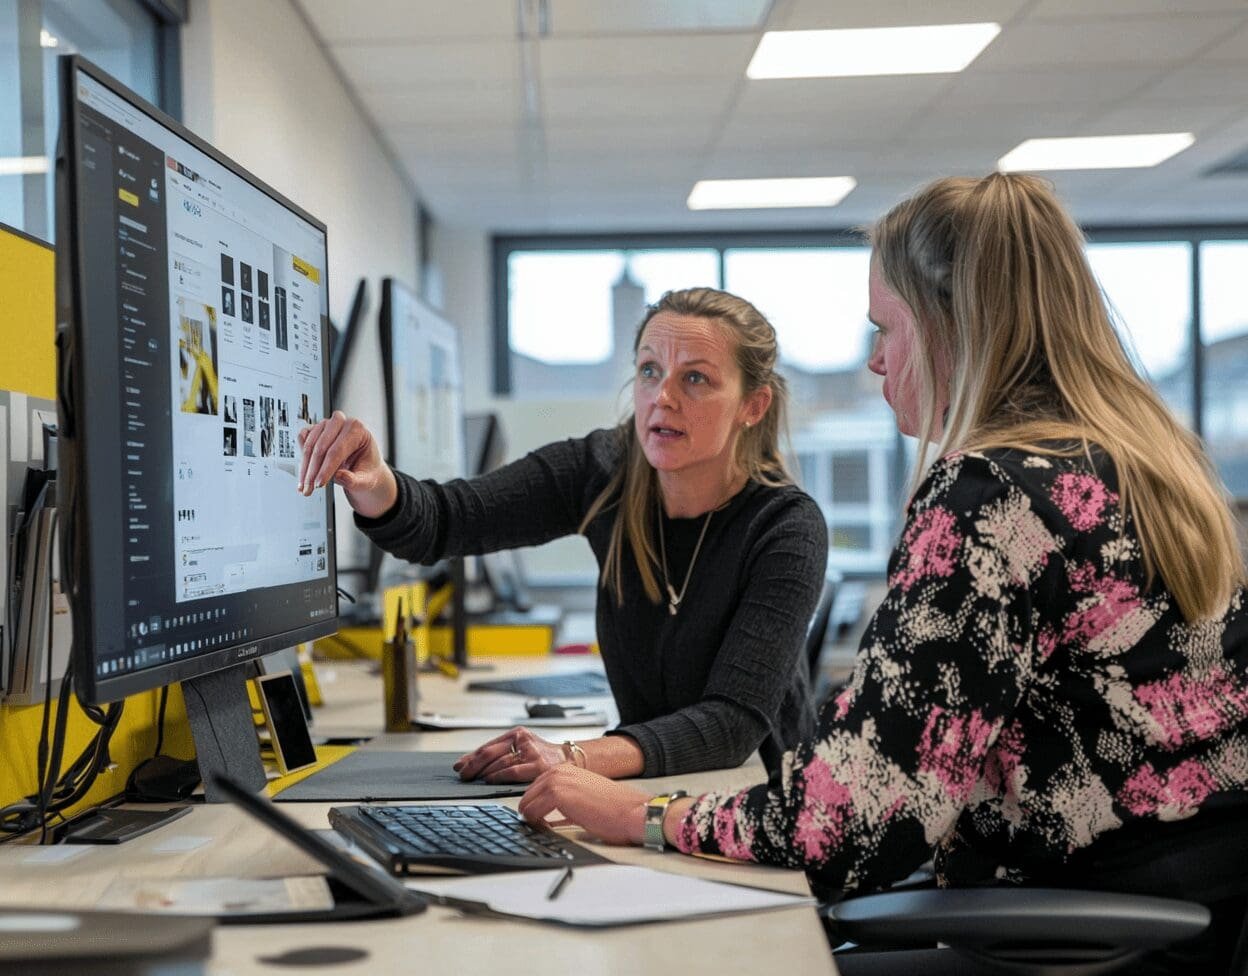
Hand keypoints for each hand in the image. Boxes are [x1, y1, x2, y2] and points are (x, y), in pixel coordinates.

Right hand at [297, 411, 396, 516]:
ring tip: (305, 487)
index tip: (319, 484)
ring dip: (305, 468)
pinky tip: (303, 474)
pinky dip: (302, 459)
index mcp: (358, 430)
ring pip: (309, 446)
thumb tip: (339, 476)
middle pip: (321, 448)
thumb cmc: (367, 471)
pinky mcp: (316, 429)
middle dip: (313, 471)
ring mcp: (327, 425)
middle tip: (309, 489)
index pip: (337, 450)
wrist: (363, 467)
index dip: (326, 469)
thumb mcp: (366, 480)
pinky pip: (303, 440)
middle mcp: (341, 423)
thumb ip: (355, 479)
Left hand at [453, 727, 566, 783]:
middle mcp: (523, 740)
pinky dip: (498, 776)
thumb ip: (501, 753)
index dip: (471, 757)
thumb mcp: (522, 748)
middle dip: (473, 765)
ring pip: (500, 762)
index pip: (488, 745)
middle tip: (462, 775)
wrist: (570, 760)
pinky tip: (490, 780)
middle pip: (490, 752)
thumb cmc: (543, 756)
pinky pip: (513, 771)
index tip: (459, 765)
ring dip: (483, 772)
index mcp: (517, 733)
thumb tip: (471, 764)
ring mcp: (531, 752)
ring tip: (473, 779)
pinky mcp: (539, 765)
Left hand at [518, 765, 649, 845]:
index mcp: (566, 769)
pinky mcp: (558, 794)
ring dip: (531, 819)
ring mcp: (557, 781)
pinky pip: (532, 812)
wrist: (633, 811)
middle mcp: (560, 771)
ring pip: (527, 803)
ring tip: (543, 829)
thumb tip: (546, 817)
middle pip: (527, 794)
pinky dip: (535, 824)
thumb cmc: (615, 809)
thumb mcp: (585, 797)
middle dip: (530, 812)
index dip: (534, 805)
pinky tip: (547, 829)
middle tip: (537, 826)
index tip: (535, 819)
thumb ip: (565, 801)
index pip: (535, 787)